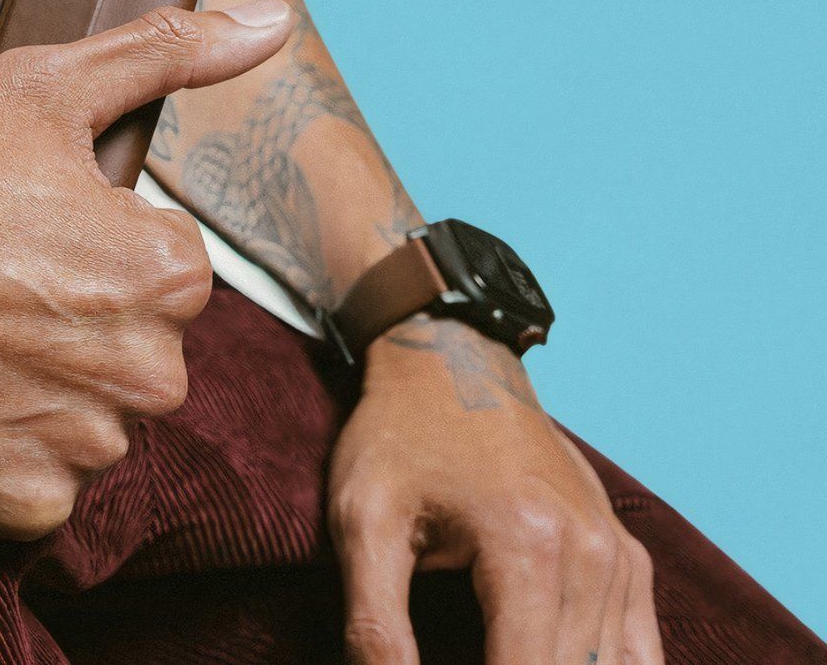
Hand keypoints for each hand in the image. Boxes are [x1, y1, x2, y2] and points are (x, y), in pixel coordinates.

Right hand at [0, 1, 293, 540]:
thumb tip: (270, 20)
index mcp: (167, 275)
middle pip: (127, 355)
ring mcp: (82, 447)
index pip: (156, 273)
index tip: (11, 235)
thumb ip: (167, 53)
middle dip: (67, 328)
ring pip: (83, 423)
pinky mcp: (19, 505)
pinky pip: (32, 485)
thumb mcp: (40, 86)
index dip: (80, 248)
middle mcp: (146, 372)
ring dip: (33, 395)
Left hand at [332, 316, 661, 664]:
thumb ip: (373, 619)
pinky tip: (553, 664)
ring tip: (496, 662)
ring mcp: (621, 559)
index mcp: (525, 548)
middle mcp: (592, 557)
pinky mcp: (630, 560)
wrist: (453, 363)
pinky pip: (639, 653)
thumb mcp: (359, 521)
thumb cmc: (396, 438)